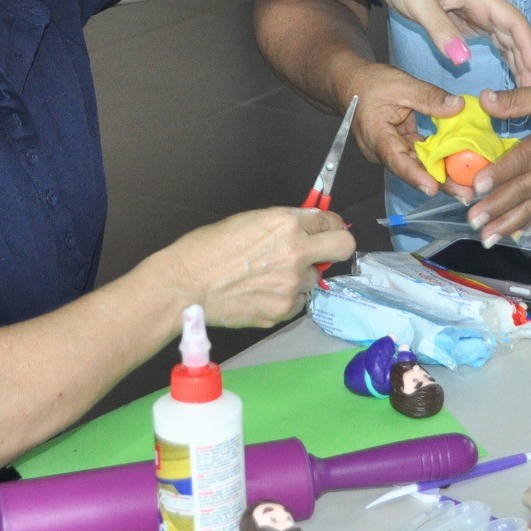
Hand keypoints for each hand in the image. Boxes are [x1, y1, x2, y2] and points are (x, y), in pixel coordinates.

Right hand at [161, 208, 353, 327]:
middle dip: (338, 245)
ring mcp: (292, 284)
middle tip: (323, 250)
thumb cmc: (206, 250)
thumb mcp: (248, 221)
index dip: (329, 225)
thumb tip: (303, 228)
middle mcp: (296, 252)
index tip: (327, 229)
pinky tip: (261, 293)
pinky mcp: (283, 310)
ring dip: (300, 276)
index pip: (330, 220)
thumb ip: (282, 225)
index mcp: (286, 223)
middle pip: (344, 247)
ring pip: (314, 278)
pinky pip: (297, 302)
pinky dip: (286, 298)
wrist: (185, 285)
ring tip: (269, 276)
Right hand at [345, 64, 469, 197]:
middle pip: (412, 169)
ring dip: (442, 174)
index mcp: (377, 137)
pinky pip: (419, 155)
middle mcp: (382, 150)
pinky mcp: (399, 146)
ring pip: (418, 165)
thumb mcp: (402, 84)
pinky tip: (459, 164)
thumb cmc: (370, 83)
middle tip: (467, 192)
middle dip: (440, 182)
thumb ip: (429, 97)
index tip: (433, 188)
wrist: (351, 83)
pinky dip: (437, 159)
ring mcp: (391, 150)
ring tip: (469, 185)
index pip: (396, 160)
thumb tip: (458, 106)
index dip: (415, 176)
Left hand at [358, 0, 530, 87]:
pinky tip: (508, 70)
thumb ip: (440, 29)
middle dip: (526, 58)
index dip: (528, 46)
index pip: (514, 21)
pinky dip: (502, 54)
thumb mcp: (419, 3)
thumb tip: (463, 59)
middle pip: (514, 32)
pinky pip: (491, 39)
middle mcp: (483, 3)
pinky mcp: (465, 21)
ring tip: (524, 86)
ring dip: (517, 58)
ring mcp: (476, 12)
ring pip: (505, 37)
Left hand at [460, 78, 530, 242]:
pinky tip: (512, 232)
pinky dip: (530, 222)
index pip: (522, 160)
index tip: (476, 186)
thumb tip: (483, 100)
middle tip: (472, 220)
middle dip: (498, 207)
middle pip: (526, 189)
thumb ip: (515, 99)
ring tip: (487, 238)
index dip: (499, 173)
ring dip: (510, 223)